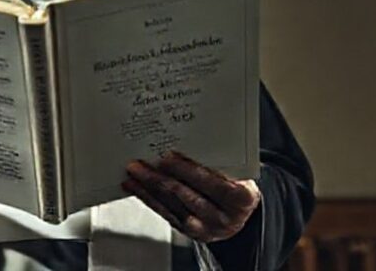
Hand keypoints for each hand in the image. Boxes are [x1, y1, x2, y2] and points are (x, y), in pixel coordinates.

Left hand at [123, 150, 259, 242]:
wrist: (239, 214)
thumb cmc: (237, 185)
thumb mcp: (239, 172)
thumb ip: (220, 161)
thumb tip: (188, 143)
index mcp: (241, 198)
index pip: (212, 183)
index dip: (188, 170)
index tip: (168, 157)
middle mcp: (224, 217)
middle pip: (187, 195)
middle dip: (160, 178)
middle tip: (141, 164)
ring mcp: (206, 228)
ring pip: (172, 206)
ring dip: (148, 188)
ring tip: (134, 173)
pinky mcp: (190, 233)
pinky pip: (166, 214)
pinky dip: (149, 199)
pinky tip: (137, 188)